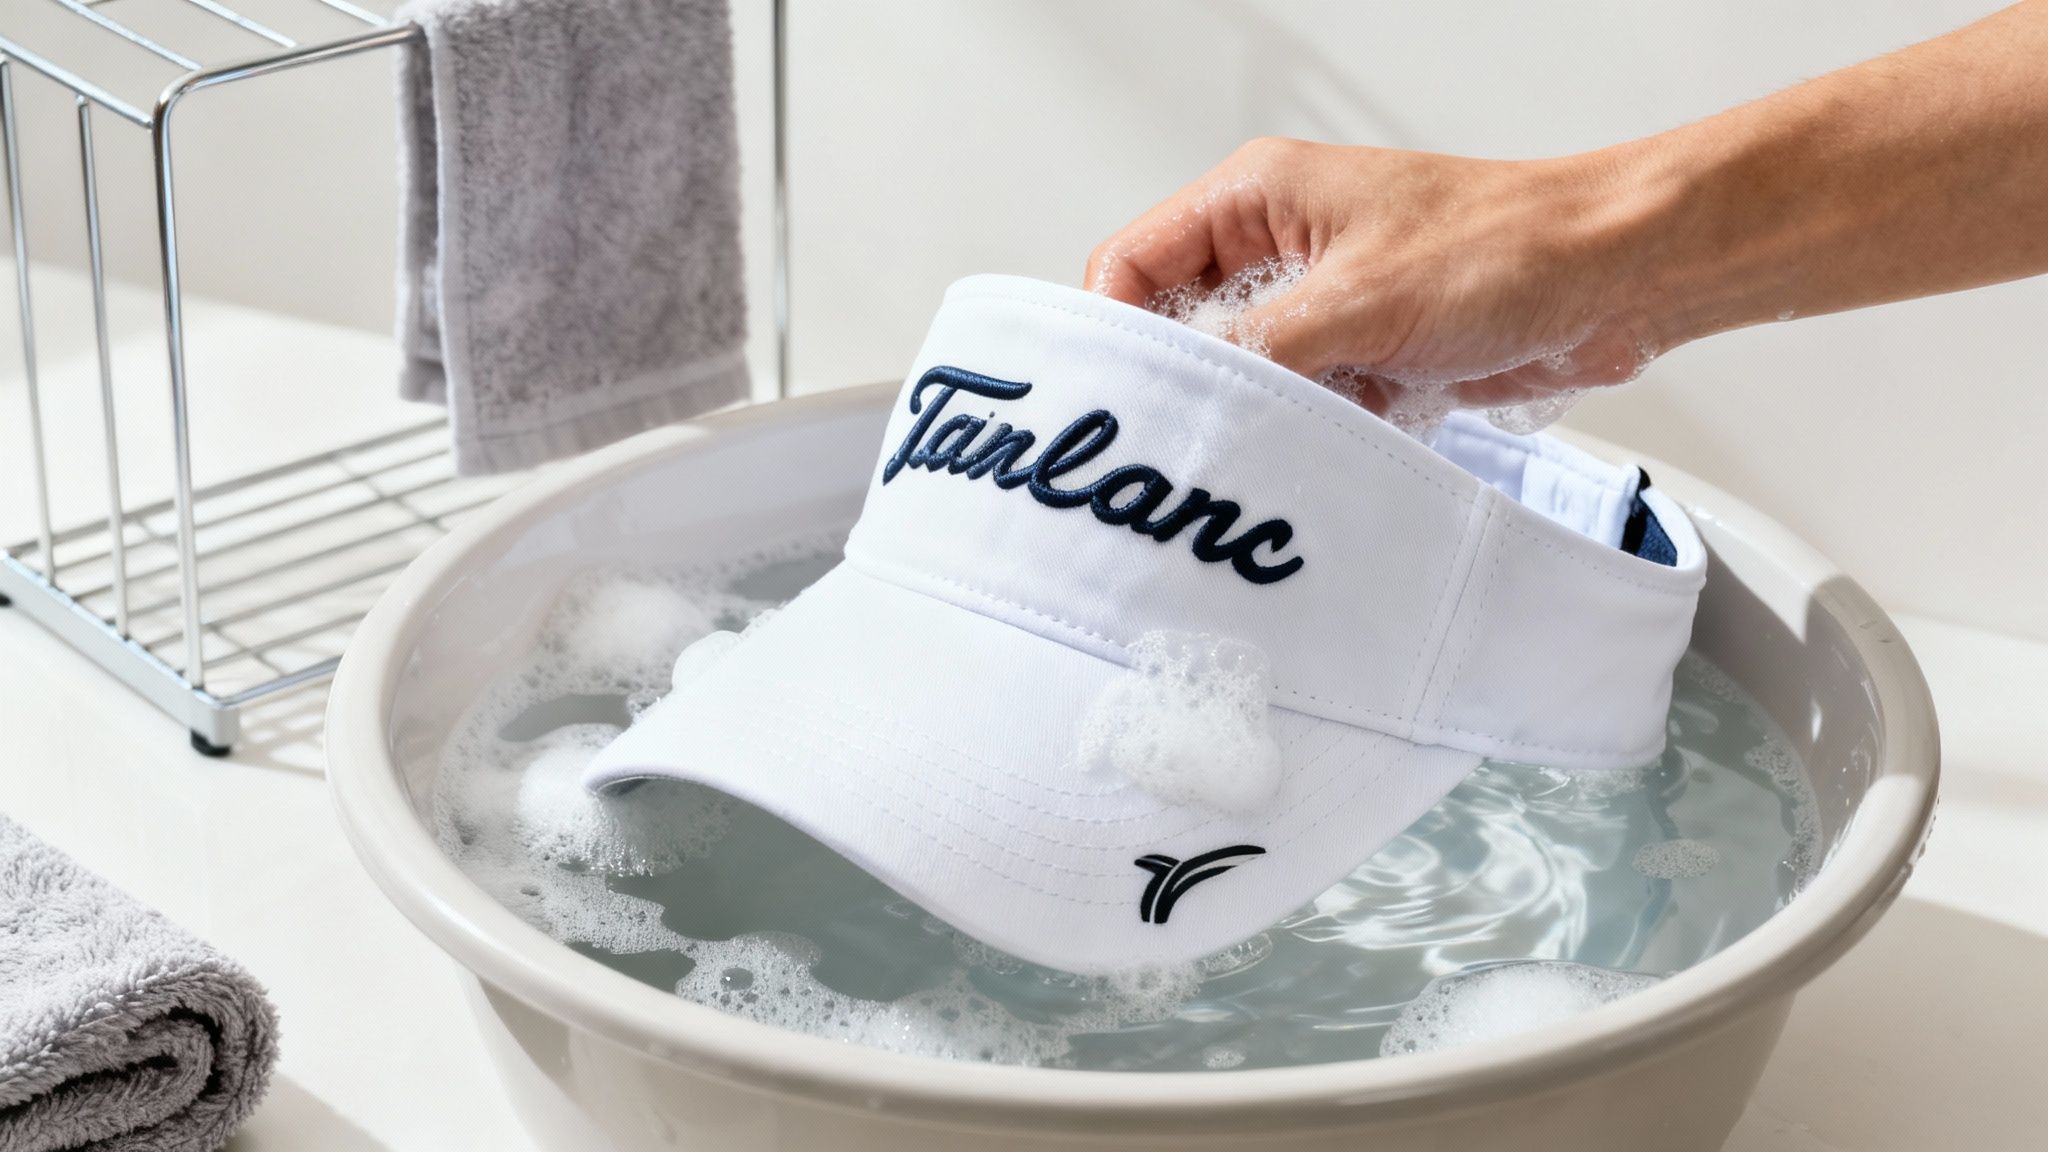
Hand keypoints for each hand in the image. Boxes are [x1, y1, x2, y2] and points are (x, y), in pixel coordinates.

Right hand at [1085, 138, 1665, 416]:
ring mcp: (1319, 308)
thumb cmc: (1512, 245)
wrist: (1617, 279)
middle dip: (1193, 389)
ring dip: (1267, 419)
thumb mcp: (1359, 300)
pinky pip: (1305, 412)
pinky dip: (1319, 436)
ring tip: (1284, 445)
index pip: (1133, 263)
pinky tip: (1346, 443)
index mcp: (1257, 198)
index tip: (1117, 400)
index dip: (1113, 330)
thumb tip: (1184, 402)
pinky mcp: (1360, 357)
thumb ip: (1258, 353)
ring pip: (1246, 382)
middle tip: (1187, 443)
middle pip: (1182, 333)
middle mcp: (1278, 251)